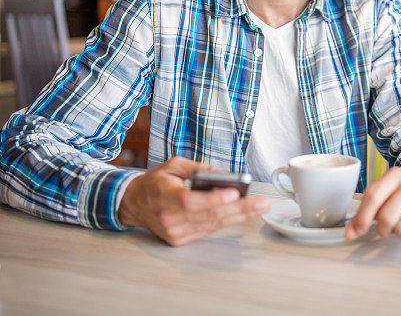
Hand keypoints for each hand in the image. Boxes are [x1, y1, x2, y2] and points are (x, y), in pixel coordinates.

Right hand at [118, 157, 269, 245]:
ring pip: (213, 224)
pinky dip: (226, 220)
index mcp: (165, 197)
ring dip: (239, 216)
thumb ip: (198, 168)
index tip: (234, 192)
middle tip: (262, 203)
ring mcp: (175, 232)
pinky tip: (242, 213)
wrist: (133, 204)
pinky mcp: (180, 239)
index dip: (214, 199)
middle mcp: (170, 218)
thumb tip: (223, 175)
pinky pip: (208, 229)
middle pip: (209, 216)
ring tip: (259, 207)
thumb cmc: (155, 182)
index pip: (192, 202)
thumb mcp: (173, 166)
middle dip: (240, 209)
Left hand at [345, 167, 400, 243]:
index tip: (357, 232)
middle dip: (383, 230)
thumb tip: (350, 233)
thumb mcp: (388, 194)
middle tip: (388, 228)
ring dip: (400, 234)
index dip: (362, 218)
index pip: (373, 197)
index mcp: (395, 175)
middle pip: (386, 217)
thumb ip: (367, 211)